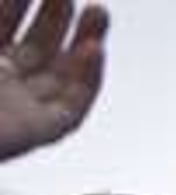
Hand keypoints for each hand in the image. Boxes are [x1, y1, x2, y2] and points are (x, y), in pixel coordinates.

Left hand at [0, 0, 108, 160]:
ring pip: (63, 73)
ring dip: (85, 41)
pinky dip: (89, 79)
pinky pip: (73, 107)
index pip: (4, 23)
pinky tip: (94, 49)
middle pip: (39, 46)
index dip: (22, 2)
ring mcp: (19, 109)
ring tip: (98, 12)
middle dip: (59, 16)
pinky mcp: (38, 132)